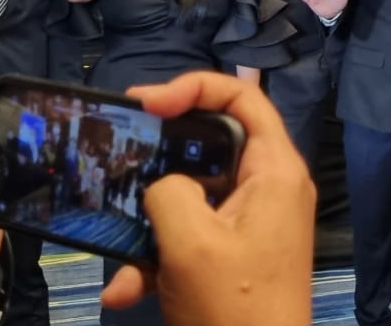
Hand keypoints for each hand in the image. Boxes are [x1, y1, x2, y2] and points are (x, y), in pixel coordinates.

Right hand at [104, 72, 314, 325]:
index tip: (143, 103)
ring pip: (189, 195)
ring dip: (146, 221)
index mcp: (275, 170)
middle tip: (117, 156)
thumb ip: (168, 191)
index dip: (192, 86)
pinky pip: (188, 237)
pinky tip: (125, 291)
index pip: (242, 95)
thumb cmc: (235, 307)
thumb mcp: (190, 241)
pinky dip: (155, 259)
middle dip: (157, 156)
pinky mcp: (233, 253)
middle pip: (209, 142)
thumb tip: (163, 185)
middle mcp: (268, 187)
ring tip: (116, 238)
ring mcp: (251, 222)